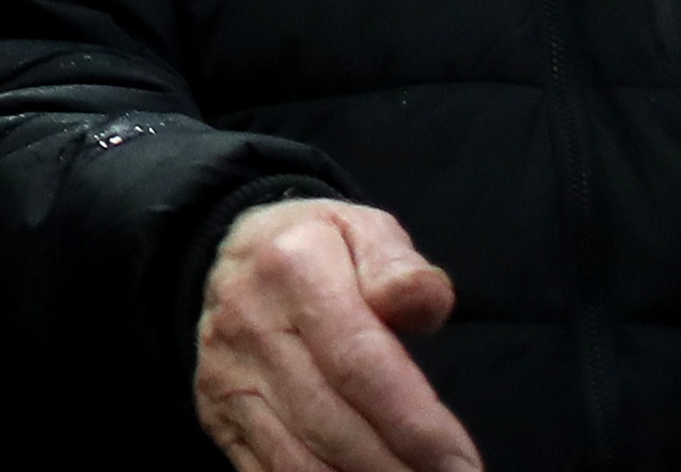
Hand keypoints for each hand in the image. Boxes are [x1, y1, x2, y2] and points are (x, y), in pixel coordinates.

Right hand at [194, 199, 478, 471]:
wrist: (232, 254)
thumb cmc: (320, 250)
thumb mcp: (364, 231)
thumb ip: (400, 266)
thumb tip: (426, 300)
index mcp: (292, 270)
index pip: (359, 362)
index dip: (415, 424)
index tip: (463, 463)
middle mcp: (249, 325)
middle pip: (331, 422)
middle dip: (399, 469)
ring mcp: (227, 377)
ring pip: (296, 460)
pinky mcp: (218, 416)